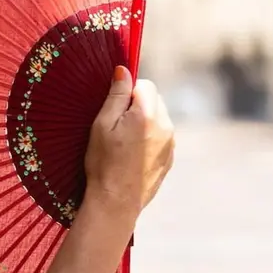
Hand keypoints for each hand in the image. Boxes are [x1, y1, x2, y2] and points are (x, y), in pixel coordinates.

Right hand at [84, 66, 175, 216]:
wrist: (116, 202)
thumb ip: (116, 95)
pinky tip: (132, 155)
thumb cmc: (104, 163)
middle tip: (117, 127)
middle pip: (154, 100)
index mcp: (148, 114)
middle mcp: (165, 126)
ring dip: (144, 123)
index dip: (128, 92)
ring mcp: (170, 143)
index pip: (145, 85)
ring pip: (158, 119)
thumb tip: (124, 70)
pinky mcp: (170, 158)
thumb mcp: (102, 124)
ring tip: (124, 144)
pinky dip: (149, 139)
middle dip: (137, 106)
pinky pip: (161, 137)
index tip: (115, 110)